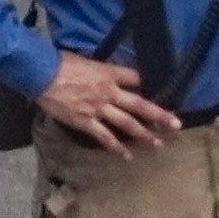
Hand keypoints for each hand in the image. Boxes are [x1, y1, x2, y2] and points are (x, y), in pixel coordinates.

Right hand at [36, 54, 181, 152]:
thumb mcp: (88, 61)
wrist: (42, 74)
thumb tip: (111, 76)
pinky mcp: (85, 121)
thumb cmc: (62, 63)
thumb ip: (103, 70)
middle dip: (159, 115)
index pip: (137, 78)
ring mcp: (98, 108)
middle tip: (176, 125)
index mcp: (110, 73)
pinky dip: (117, 148)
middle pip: (140, 104)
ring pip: (127, 123)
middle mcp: (109, 92)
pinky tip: (127, 156)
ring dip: (144, 134)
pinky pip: (104, 137)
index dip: (150, 85)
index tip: (164, 92)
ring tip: (158, 144)